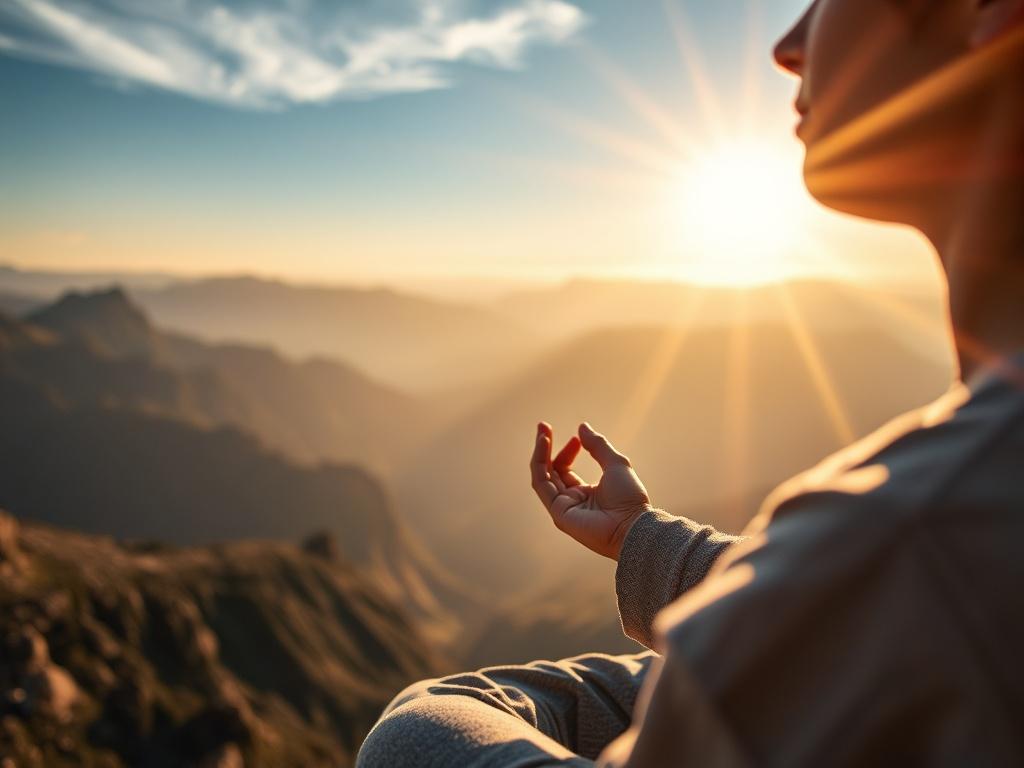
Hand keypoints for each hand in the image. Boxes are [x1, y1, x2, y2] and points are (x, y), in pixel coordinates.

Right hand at [530, 421, 652, 560]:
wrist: (633, 524)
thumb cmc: (630, 498)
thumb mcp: (615, 464)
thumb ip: (597, 446)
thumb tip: (582, 427)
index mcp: (585, 493)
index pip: (565, 470)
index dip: (567, 452)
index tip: (575, 437)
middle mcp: (571, 501)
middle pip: (550, 472)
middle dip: (545, 448)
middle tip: (543, 425)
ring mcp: (563, 508)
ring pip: (542, 476)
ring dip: (540, 452)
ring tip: (543, 431)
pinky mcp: (558, 513)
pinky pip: (542, 485)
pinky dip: (540, 463)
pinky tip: (545, 444)